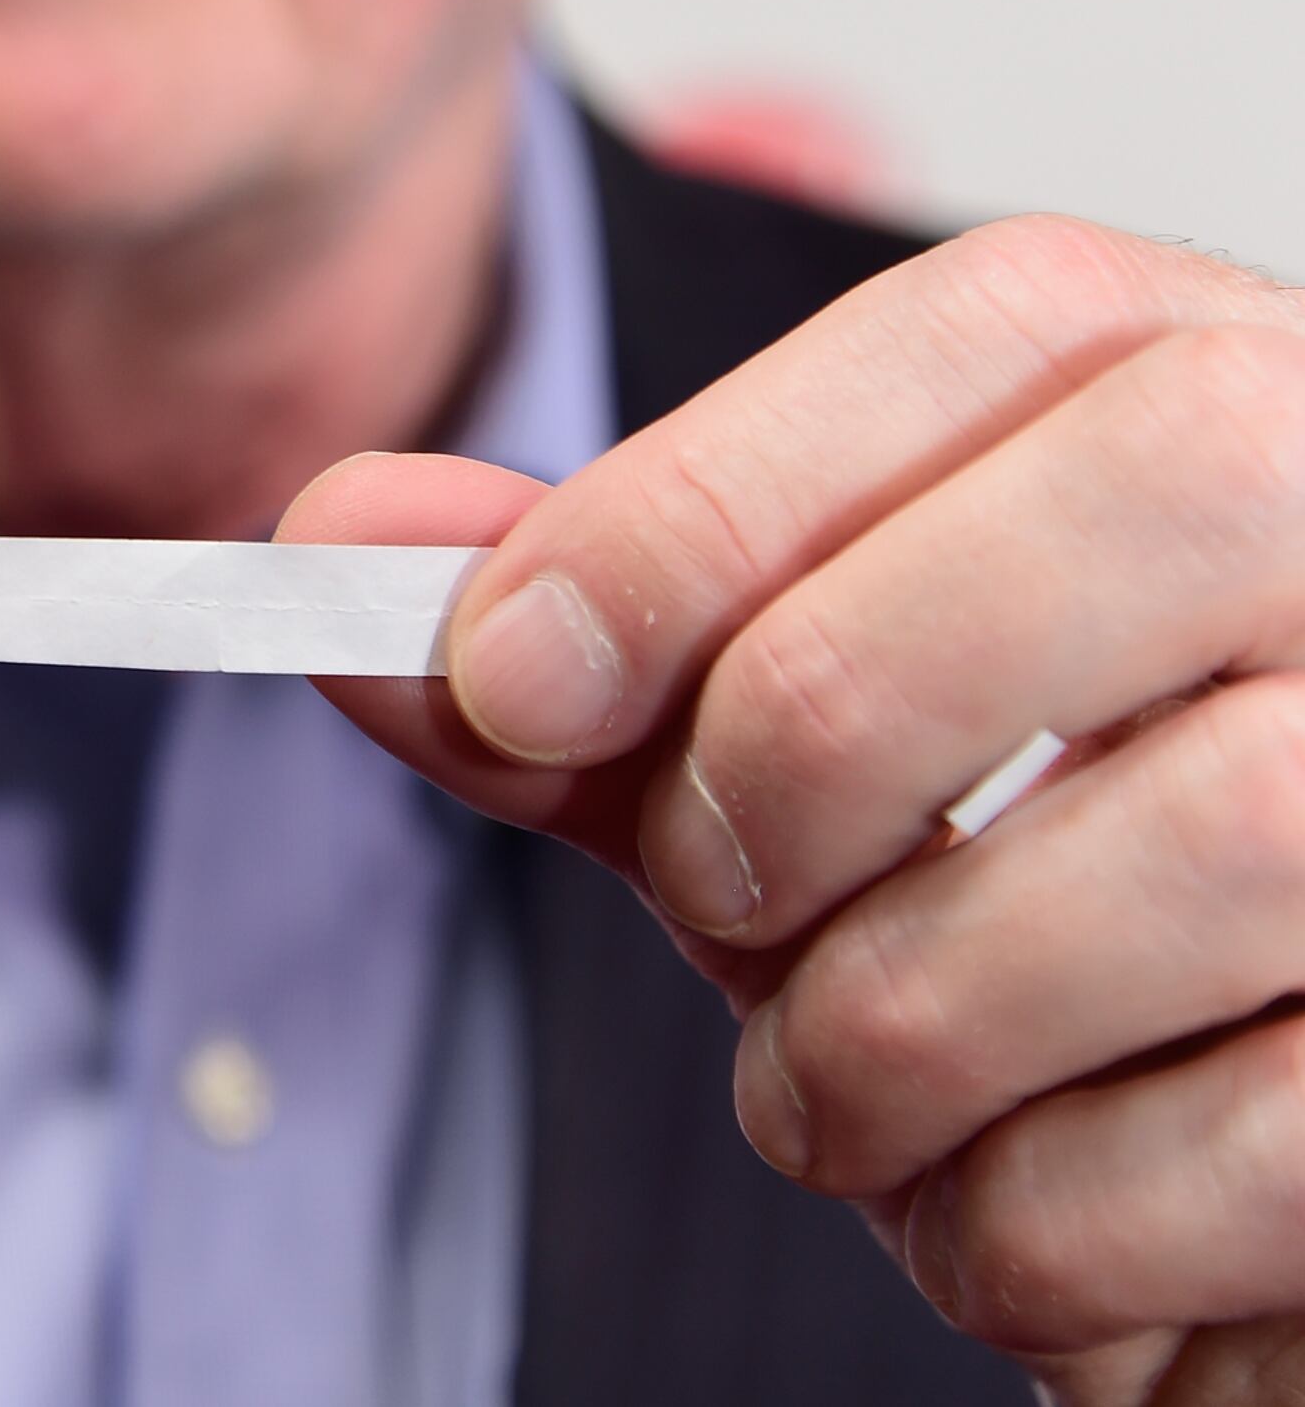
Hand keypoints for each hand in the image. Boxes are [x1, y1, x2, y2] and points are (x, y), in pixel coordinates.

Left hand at [293, 215, 1304, 1404]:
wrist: (1254, 1173)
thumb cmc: (1043, 916)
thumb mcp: (792, 748)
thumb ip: (596, 647)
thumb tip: (340, 541)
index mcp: (1237, 405)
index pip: (1009, 321)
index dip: (718, 490)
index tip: (510, 669)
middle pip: (1130, 513)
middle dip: (820, 740)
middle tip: (721, 904)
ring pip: (1196, 841)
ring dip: (897, 1035)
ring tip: (852, 1096)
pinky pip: (1241, 1146)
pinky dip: (1036, 1233)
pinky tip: (1022, 1220)